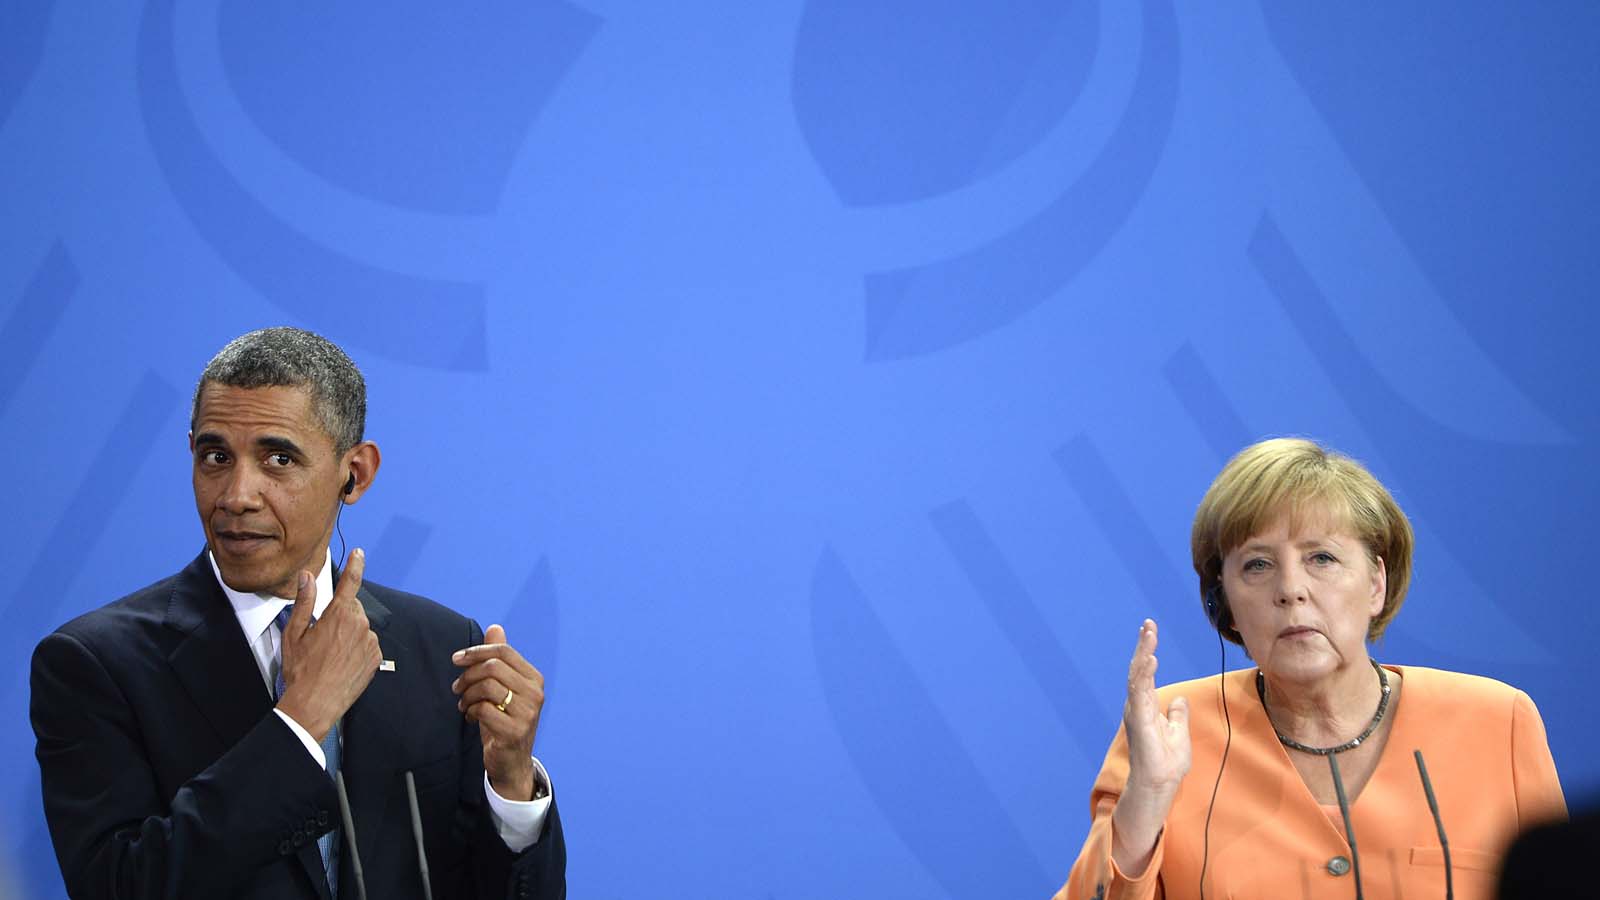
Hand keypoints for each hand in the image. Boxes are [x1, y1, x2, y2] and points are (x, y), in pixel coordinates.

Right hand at [276, 548, 381, 742]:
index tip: (359, 553)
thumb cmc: (301, 670)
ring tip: (330, 654)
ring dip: (349, 633)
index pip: (350, 582)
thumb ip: (304, 601)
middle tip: (322, 635)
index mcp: (339, 614)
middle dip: (341, 614)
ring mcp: (370, 642)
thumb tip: (307, 576)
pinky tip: (342, 662)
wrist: (315, 703)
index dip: (355, 565)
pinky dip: (357, 648)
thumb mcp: (294, 633)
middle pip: (353, 608)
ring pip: (361, 627)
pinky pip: (368, 644)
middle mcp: (360, 625)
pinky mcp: (376, 657)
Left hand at [452, 624, 544, 801]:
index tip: (456, 659)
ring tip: (463, 704)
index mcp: (534, 678)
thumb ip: (499, 658)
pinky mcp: (515, 730)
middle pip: (493, 667)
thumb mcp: (503, 688)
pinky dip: (470, 711)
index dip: (477, 651)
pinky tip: (470, 717)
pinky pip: (483, 709)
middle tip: (457, 688)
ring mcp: (527, 712)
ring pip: (486, 687)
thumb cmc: (505, 720)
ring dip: (467, 695)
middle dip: (468, 675)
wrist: (512, 762)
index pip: (504, 652)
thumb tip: (495, 627)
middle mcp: (535, 693)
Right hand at [1111, 619, 1190, 875]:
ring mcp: (1136, 711)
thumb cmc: (1168, 763)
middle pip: (1139, 669)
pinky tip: (1149, 659)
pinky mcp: (1139, 719)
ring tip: (1148, 633)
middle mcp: (1137, 705)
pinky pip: (1140, 692)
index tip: (1151, 631)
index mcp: (1146, 707)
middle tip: (1148, 624)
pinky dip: (1143, 674)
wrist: (1160, 784)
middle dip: (1143, 645)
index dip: (1147, 652)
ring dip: (1142, 653)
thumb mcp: (1180, 733)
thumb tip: (1179, 700)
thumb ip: (1178, 716)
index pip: (1145, 673)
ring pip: (1137, 676)